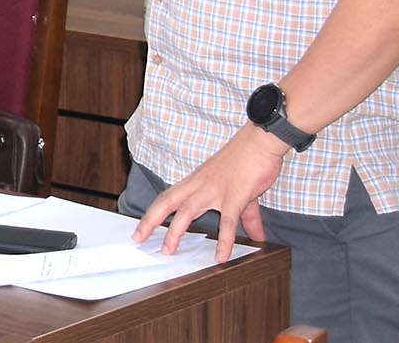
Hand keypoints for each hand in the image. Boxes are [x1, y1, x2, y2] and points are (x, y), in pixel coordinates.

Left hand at [135, 126, 282, 261]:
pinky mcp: (235, 196)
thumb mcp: (241, 190)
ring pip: (187, 212)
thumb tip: (256, 235)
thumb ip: (246, 216)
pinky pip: (227, 222)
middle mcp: (199, 186)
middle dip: (150, 220)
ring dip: (175, 231)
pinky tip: (221, 257)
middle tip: (137, 238)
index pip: (168, 197)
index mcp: (196, 182)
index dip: (153, 212)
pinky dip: (224, 241)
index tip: (141, 227)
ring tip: (168, 251)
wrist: (260, 141)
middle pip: (167, 202)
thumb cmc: (247, 160)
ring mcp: (215, 191)